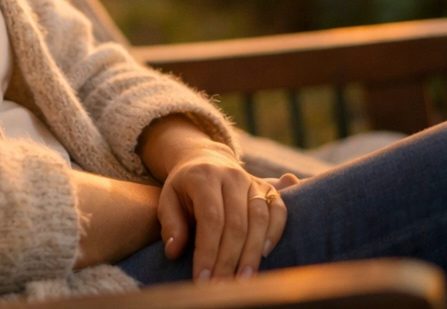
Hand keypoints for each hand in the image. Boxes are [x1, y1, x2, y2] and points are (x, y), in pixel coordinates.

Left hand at [139, 116, 289, 280]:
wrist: (205, 159)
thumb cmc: (184, 187)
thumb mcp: (168, 198)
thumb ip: (170, 223)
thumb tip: (173, 251)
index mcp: (203, 176)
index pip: (210, 218)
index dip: (208, 252)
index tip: (202, 280)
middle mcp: (231, 176)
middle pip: (236, 223)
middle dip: (228, 260)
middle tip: (221, 287)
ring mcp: (251, 181)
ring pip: (258, 219)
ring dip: (251, 254)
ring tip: (242, 281)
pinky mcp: (267, 188)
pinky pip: (278, 210)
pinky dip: (274, 232)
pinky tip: (264, 255)